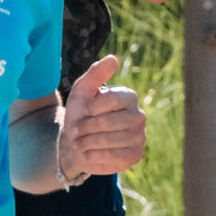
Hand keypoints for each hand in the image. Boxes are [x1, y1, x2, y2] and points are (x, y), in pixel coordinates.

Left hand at [52, 55, 146, 185]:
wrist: (77, 142)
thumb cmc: (81, 113)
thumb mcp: (82, 90)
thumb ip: (96, 73)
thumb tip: (112, 58)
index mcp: (129, 97)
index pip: (112, 100)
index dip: (90, 108)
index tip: (84, 111)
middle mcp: (139, 116)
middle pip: (109, 122)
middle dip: (85, 128)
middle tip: (76, 131)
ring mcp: (139, 137)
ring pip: (109, 141)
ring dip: (87, 143)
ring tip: (81, 142)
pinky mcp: (135, 155)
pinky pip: (114, 157)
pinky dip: (95, 156)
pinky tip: (90, 152)